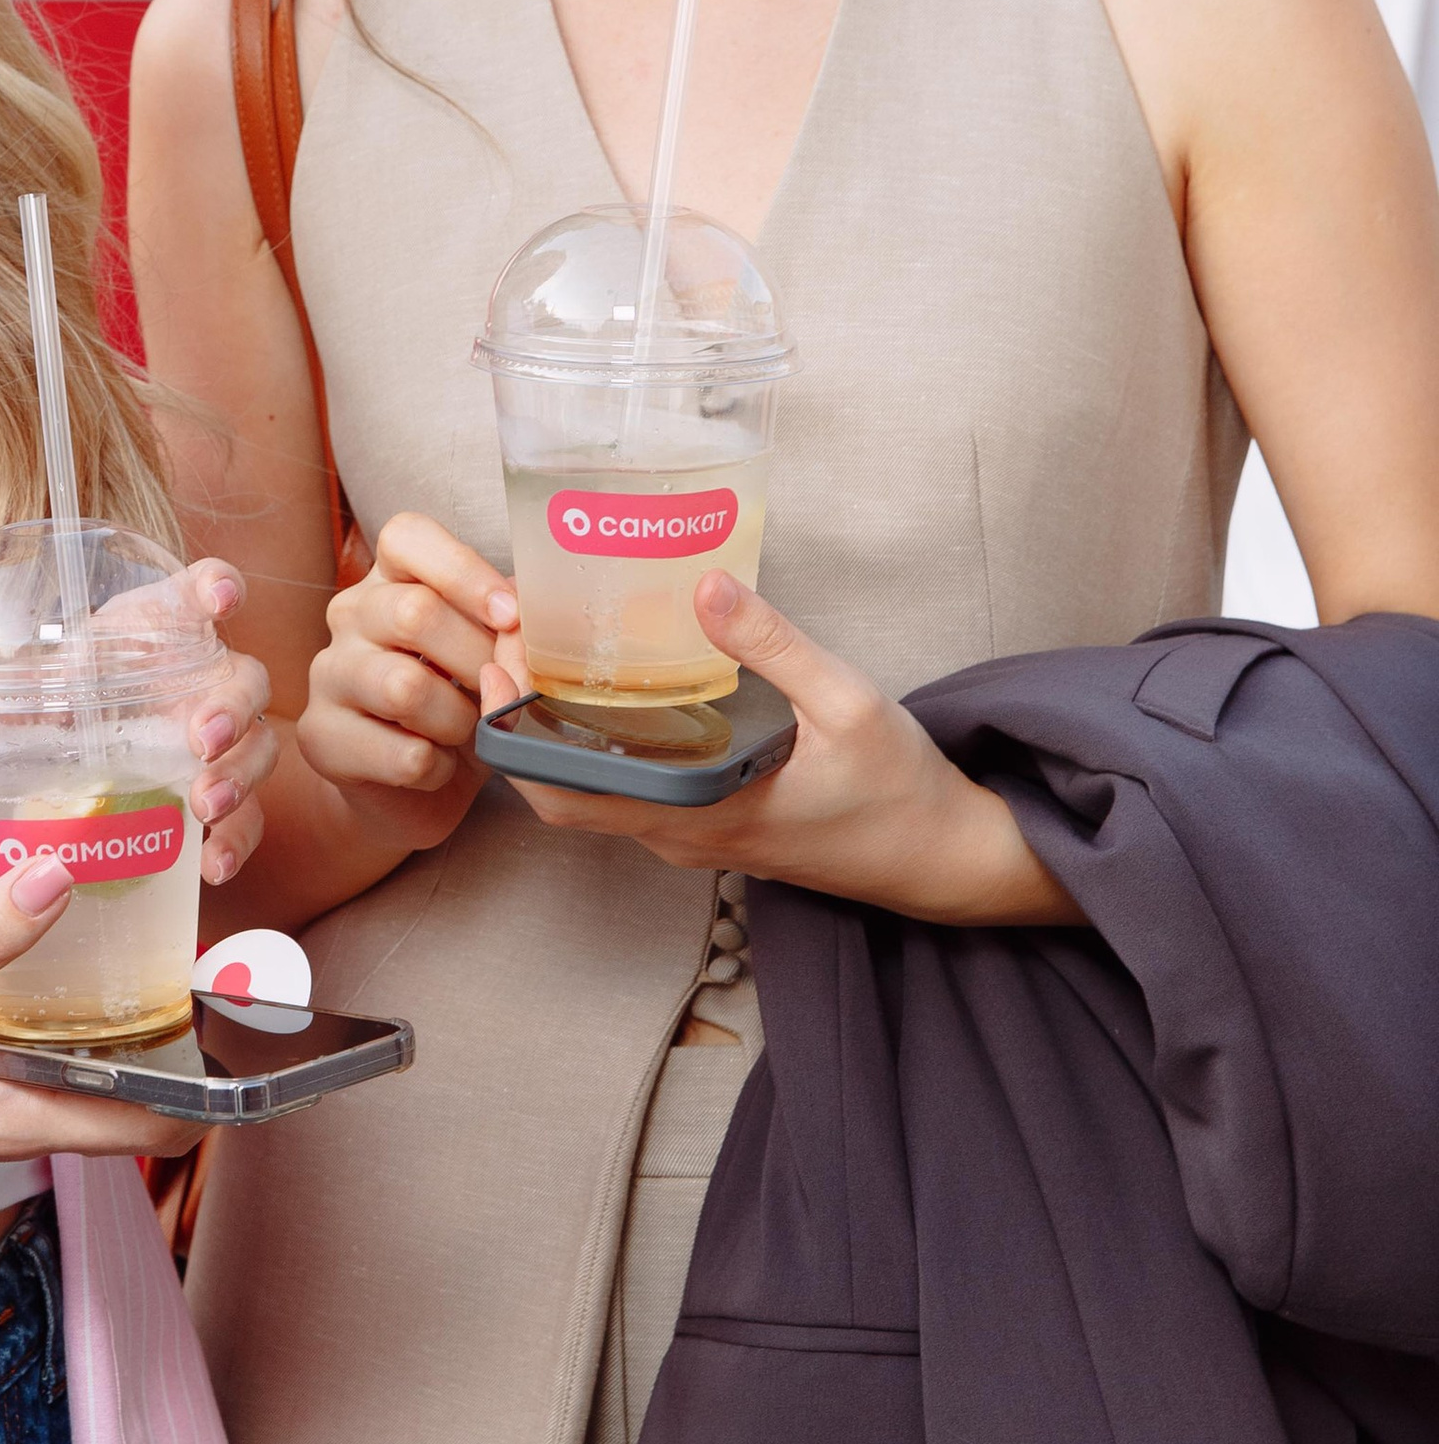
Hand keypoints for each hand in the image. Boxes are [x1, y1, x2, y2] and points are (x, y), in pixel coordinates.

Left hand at [0, 561, 281, 891]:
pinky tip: (210, 864)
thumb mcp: (27, 703)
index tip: (218, 601)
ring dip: (238, 774)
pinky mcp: (228, 792)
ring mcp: (225, 737)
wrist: (101, 747)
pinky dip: (238, 839)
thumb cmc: (75, 703)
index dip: (217, 589)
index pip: (204, 591)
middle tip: (202, 739)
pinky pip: (251, 816)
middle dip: (231, 708)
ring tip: (203, 805)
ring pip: (258, 746)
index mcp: (163, 630)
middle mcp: (204, 679)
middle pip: (243, 678)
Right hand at [0, 856, 200, 1174]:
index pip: (143, 1131)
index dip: (207, 1099)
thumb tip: (59, 875)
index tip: (253, 1048)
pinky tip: (61, 973)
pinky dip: (65, 1029)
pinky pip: (35, 1064)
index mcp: (12, 1122)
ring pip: (79, 1084)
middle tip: (217, 986)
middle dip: (177, 1061)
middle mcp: (9, 1124)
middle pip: (123, 1108)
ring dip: (123, 1042)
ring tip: (160, 968)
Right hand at [294, 513, 516, 853]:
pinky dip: (440, 768)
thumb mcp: (489, 653)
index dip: (465, 571)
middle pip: (415, 613)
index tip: (510, 615)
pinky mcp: (320, 737)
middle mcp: (350, 614)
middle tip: (500, 691)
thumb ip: (507, 627)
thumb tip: (525, 620)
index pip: (407, 537)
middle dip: (478, 660)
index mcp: (391, 578)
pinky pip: (402, 754)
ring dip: (458, 720)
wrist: (408, 787)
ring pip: (405, 687)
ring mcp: (327, 673)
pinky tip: (436, 766)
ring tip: (463, 731)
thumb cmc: (458, 702)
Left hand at [484, 574, 1081, 927]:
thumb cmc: (899, 788)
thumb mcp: (848, 703)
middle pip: (562, 795)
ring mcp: (694, 836)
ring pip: (593, 795)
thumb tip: (705, 584)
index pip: (567, 795)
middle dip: (521, 723)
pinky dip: (598, 745)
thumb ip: (775, 645)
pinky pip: (629, 792)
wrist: (943, 859)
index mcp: (700, 812)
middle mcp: (682, 835)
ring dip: (556, 733)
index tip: (500, 661)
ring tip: (547, 651)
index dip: (516, 734)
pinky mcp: (712, 826)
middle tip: (513, 640)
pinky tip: (609, 688)